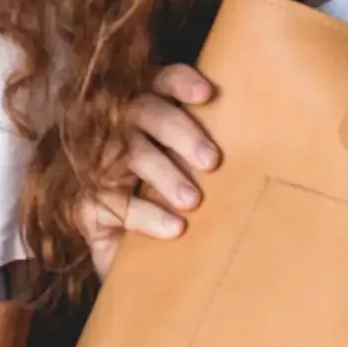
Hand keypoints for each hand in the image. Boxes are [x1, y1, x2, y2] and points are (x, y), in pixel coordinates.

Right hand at [78, 63, 220, 281]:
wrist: (137, 265)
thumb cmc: (175, 206)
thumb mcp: (192, 175)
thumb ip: (209, 152)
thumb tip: (263, 144)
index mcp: (147, 110)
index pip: (161, 82)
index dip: (181, 83)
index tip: (207, 95)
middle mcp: (117, 128)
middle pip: (146, 112)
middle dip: (180, 131)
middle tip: (212, 161)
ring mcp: (96, 165)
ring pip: (129, 154)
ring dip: (164, 174)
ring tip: (193, 201)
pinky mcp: (84, 205)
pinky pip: (114, 203)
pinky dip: (147, 214)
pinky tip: (174, 227)